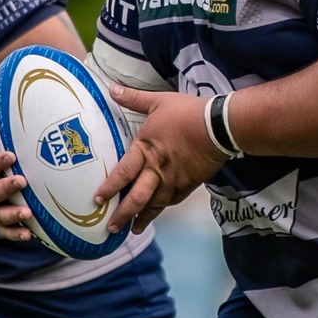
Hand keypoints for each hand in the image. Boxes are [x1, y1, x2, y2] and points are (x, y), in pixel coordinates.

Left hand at [95, 87, 226, 233]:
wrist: (219, 127)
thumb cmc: (188, 113)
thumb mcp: (158, 102)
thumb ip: (134, 98)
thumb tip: (112, 88)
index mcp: (146, 150)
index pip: (122, 173)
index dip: (109, 188)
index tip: (98, 200)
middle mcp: (158, 170)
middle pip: (137, 199)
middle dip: (122, 215)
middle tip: (111, 228)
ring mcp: (175, 180)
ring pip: (155, 205)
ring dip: (142, 219)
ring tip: (132, 229)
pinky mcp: (190, 184)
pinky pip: (172, 201)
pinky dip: (162, 209)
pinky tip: (157, 213)